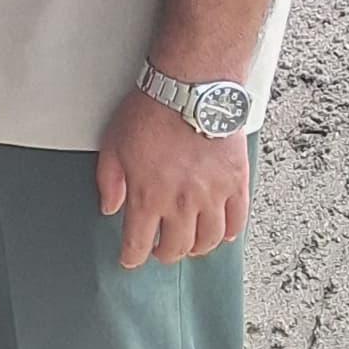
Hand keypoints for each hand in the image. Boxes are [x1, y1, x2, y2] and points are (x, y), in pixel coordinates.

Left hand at [95, 88, 249, 267]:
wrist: (192, 88)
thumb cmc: (151, 112)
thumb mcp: (113, 145)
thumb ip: (110, 181)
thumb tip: (110, 208)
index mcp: (148, 197)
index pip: (138, 244)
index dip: (132, 257)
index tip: (130, 259)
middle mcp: (182, 204)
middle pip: (176, 248)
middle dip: (164, 254)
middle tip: (160, 250)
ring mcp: (213, 196)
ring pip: (208, 241)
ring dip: (196, 248)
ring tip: (189, 245)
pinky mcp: (237, 184)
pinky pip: (237, 222)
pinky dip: (229, 234)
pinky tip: (221, 234)